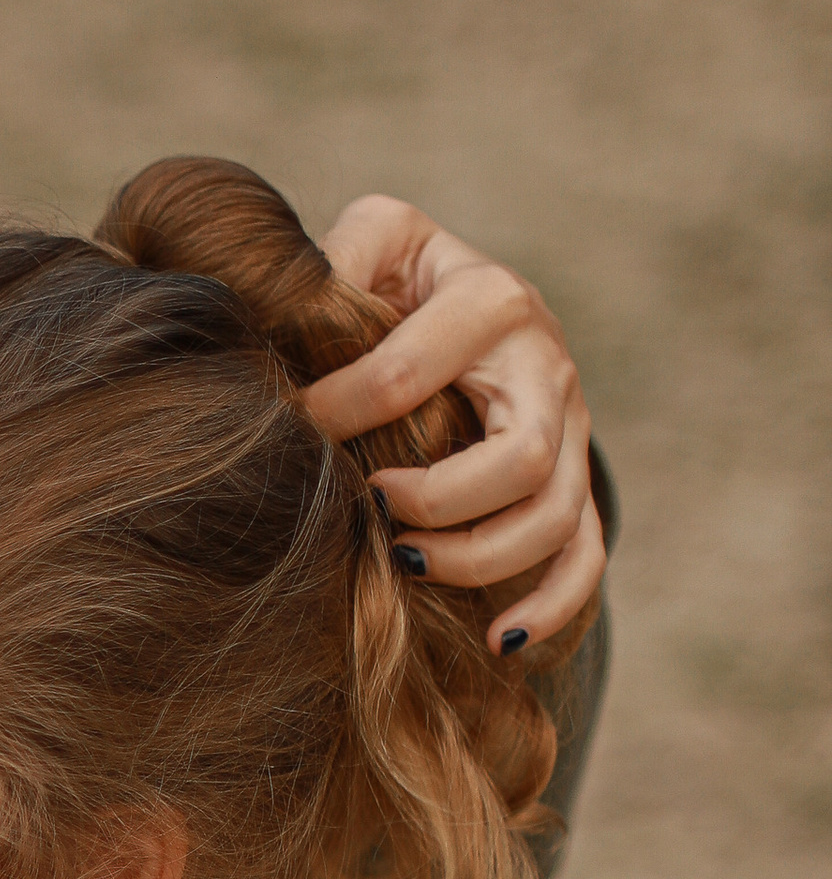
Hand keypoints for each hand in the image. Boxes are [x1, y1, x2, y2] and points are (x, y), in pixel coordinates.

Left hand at [309, 198, 604, 651]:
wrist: (478, 299)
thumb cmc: (409, 277)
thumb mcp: (380, 237)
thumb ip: (342, 258)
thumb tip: (296, 309)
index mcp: (491, 301)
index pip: (410, 370)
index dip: (339, 411)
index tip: (293, 429)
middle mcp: (547, 367)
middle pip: (519, 459)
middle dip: (436, 501)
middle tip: (369, 504)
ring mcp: (571, 430)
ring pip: (556, 518)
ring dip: (479, 558)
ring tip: (407, 563)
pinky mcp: (575, 481)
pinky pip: (585, 556)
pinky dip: (550, 606)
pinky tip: (499, 641)